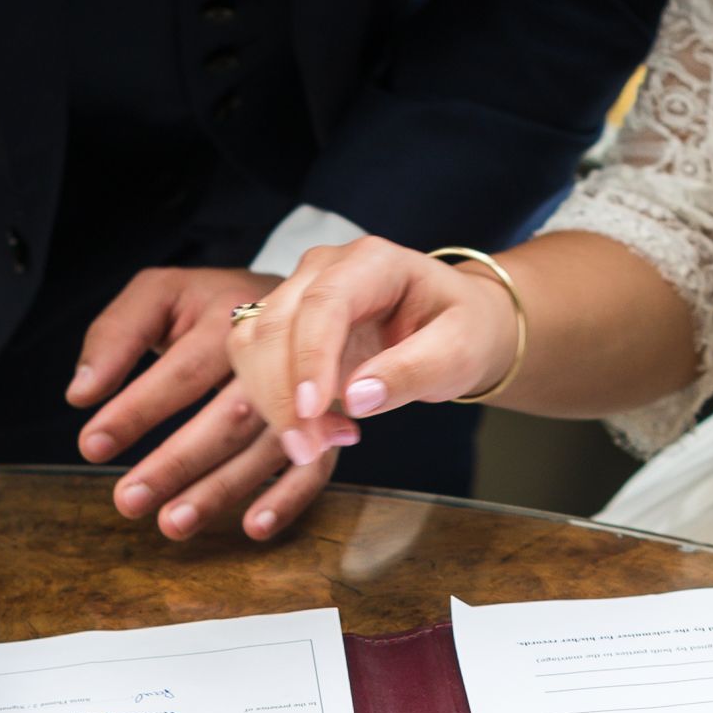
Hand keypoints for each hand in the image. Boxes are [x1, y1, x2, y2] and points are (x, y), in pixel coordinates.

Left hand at [69, 266, 317, 540]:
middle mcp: (276, 356)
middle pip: (228, 415)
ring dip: (222, 490)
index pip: (182, 371)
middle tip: (127, 500)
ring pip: (269, 447)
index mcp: (231, 315)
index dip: (138, 410)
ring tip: (172, 523)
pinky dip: (288, 500)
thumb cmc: (214, 303)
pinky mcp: (326, 424)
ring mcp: (306, 393)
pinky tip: (253, 528)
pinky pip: (317, 468)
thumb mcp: (161, 295)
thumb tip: (82, 393)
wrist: (297, 297)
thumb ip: (116, 334)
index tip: (92, 446)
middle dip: (176, 463)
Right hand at [104, 236, 519, 540]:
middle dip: (281, 394)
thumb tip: (357, 398)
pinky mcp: (282, 332)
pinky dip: (270, 409)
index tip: (312, 412)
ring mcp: (295, 298)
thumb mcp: (458, 353)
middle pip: (274, 324)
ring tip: (314, 447)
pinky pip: (251, 367)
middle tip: (307, 451)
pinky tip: (310, 436)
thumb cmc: (463, 332)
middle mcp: (322, 271)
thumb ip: (412, 372)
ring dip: (269, 404)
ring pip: (249, 345)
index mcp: (371, 262)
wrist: (455, 327)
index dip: (310, 358)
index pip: (325, 304)